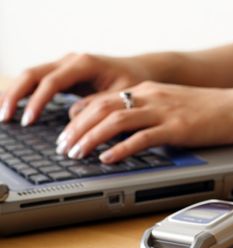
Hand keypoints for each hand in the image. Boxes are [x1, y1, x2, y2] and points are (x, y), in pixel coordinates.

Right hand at [0, 53, 150, 124]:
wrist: (138, 72)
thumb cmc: (133, 83)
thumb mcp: (121, 95)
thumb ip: (98, 104)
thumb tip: (73, 117)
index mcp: (84, 63)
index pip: (52, 81)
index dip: (38, 102)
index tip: (28, 121)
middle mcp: (70, 60)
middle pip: (33, 74)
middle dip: (16, 95)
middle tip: (4, 117)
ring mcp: (64, 65)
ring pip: (31, 76)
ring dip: (15, 94)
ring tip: (2, 115)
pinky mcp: (63, 74)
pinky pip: (38, 82)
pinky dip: (24, 94)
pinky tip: (14, 108)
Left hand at [56, 81, 232, 162]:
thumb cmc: (210, 110)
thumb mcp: (172, 105)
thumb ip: (149, 114)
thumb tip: (128, 134)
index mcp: (147, 90)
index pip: (103, 99)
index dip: (79, 116)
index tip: (68, 133)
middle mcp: (151, 97)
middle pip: (102, 108)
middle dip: (77, 128)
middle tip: (63, 146)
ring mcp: (164, 111)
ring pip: (115, 121)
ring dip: (91, 137)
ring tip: (77, 153)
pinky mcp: (177, 128)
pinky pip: (142, 138)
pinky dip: (121, 149)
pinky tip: (108, 159)